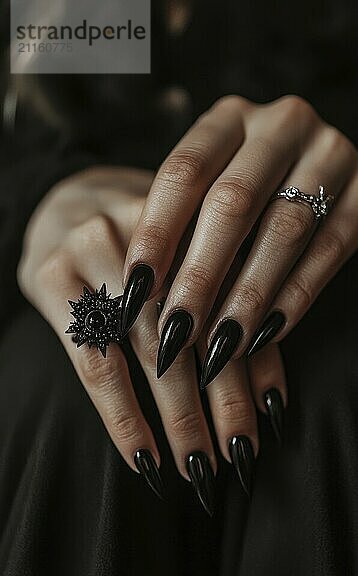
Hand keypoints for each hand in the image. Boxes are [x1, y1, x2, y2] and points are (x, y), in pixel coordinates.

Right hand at [18, 166, 284, 512]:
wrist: (62, 202)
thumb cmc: (138, 241)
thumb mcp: (184, 257)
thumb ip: (228, 308)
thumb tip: (271, 394)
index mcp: (196, 217)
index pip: (233, 300)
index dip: (255, 363)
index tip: (270, 419)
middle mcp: (149, 227)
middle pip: (194, 324)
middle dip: (222, 399)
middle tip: (239, 456)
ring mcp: (95, 246)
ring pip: (148, 345)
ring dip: (178, 414)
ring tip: (198, 464)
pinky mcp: (53, 276)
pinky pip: (93, 360)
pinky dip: (122, 415)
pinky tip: (143, 455)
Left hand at [120, 95, 356, 386]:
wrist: (320, 174)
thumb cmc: (246, 192)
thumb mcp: (211, 190)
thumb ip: (184, 228)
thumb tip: (142, 295)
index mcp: (229, 118)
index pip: (184, 171)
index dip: (157, 233)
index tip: (137, 289)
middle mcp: (281, 124)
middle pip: (232, 202)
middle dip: (201, 274)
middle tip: (177, 330)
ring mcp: (330, 154)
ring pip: (284, 229)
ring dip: (248, 295)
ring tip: (220, 345)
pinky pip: (329, 249)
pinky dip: (294, 296)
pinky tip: (266, 333)